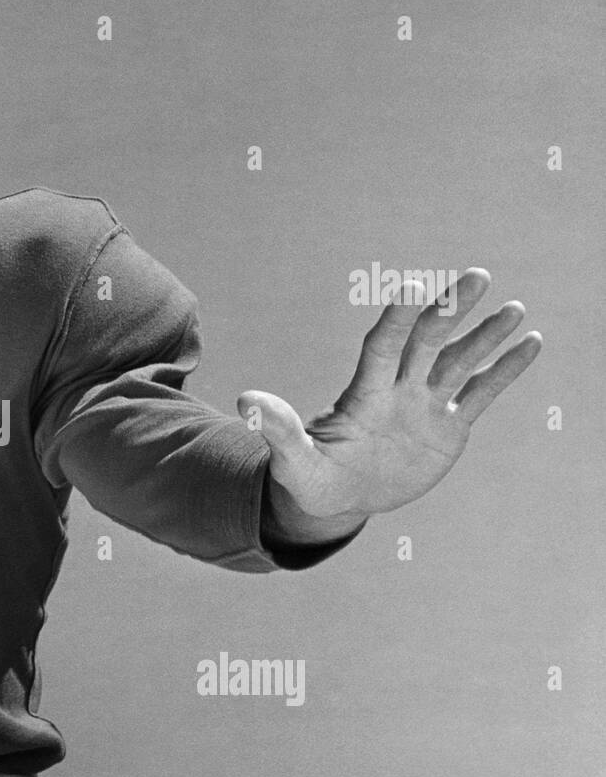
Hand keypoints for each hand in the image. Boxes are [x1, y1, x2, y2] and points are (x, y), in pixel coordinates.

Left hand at [239, 269, 541, 528]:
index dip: (396, 320)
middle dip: (449, 311)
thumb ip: (278, 430)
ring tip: (515, 308)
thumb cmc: (310, 479)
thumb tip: (245, 401)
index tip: (412, 287)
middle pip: (426, 342)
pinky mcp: (448, 427)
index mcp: (362, 396)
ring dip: (485, 336)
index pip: (381, 349)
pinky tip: (530, 343)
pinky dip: (504, 371)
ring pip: (458, 362)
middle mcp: (397, 390)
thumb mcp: (293, 462)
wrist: (339, 499)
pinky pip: (480, 394)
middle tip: (475, 277)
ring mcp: (424, 405)